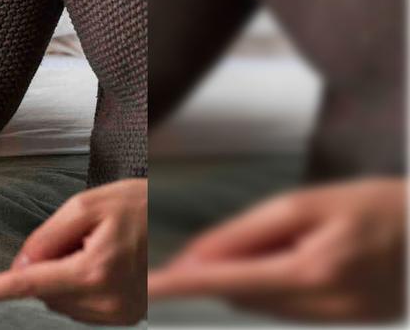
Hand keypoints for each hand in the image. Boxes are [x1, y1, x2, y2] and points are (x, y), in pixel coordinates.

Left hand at [0, 178, 146, 324]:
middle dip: (46, 265)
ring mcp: (119, 314)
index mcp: (95, 271)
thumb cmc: (136, 204)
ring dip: (63, 275)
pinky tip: (100, 263)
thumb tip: (21, 267)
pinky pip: (79, 305)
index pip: (30, 284)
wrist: (177, 218)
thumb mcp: (84, 206)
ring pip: (59, 299)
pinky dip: (78, 285)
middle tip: (77, 237)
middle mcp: (108, 301)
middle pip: (43, 290)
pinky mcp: (125, 317)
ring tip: (96, 248)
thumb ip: (45, 238)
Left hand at [149, 178, 405, 321]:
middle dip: (228, 269)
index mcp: (312, 272)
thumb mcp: (307, 204)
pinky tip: (306, 257)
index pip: (225, 283)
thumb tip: (197, 257)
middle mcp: (325, 306)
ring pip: (264, 305)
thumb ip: (246, 232)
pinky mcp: (349, 324)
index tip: (145, 289)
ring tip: (300, 240)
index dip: (180, 286)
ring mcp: (340, 321)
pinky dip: (280, 286)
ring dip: (256, 276)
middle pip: (242, 297)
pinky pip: (292, 309)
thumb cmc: (378, 207)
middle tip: (258, 234)